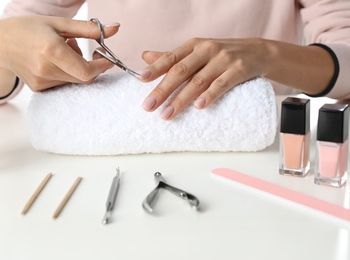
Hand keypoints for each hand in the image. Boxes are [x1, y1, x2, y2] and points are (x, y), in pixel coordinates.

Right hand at [0, 16, 119, 93]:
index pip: (87, 71)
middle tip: (86, 49)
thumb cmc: (30, 29)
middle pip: (84, 78)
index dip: (101, 66)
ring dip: (77, 68)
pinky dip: (67, 73)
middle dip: (91, 66)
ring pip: (75, 81)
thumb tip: (116, 28)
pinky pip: (64, 84)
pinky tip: (56, 61)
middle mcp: (45, 69)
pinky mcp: (39, 89)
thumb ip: (89, 28)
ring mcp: (41, 82)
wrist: (1, 43)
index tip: (105, 57)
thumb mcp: (59, 23)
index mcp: (51, 50)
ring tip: (64, 51)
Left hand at [139, 38, 270, 119]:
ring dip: (181, 99)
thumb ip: (173, 57)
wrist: (258, 52)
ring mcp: (224, 59)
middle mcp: (207, 49)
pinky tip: (199, 106)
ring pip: (198, 81)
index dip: (155, 68)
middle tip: (149, 106)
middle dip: (163, 90)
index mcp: (194, 45)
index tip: (141, 80)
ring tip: (167, 114)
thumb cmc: (222, 54)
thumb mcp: (197, 52)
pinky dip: (210, 95)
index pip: (171, 57)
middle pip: (181, 71)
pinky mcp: (239, 69)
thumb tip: (145, 57)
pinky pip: (222, 84)